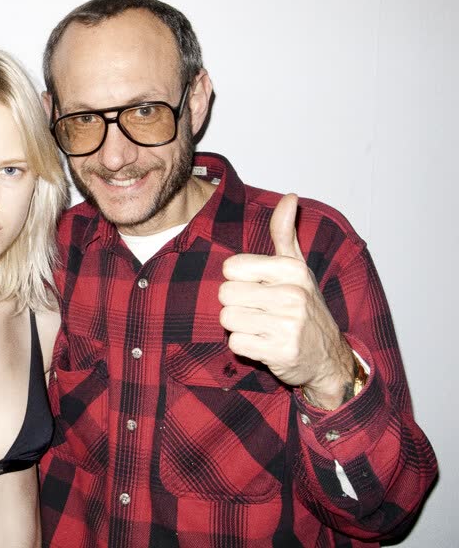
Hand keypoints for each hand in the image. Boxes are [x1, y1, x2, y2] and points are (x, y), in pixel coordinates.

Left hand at [218, 194, 353, 409]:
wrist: (328, 356)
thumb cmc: (305, 306)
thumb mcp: (297, 267)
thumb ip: (285, 233)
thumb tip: (289, 196)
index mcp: (292, 270)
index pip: (231, 267)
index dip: (237, 280)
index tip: (257, 287)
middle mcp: (292, 295)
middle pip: (225, 294)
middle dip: (236, 304)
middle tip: (259, 310)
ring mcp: (288, 325)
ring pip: (227, 319)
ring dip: (239, 326)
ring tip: (261, 326)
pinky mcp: (279, 352)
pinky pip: (236, 343)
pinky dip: (244, 346)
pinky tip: (264, 343)